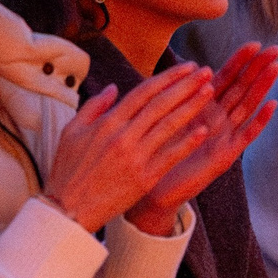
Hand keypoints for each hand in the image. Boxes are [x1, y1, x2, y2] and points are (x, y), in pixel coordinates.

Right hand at [43, 64, 216, 233]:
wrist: (68, 210)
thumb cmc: (67, 170)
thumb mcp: (71, 131)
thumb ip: (94, 106)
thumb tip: (113, 87)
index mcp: (107, 122)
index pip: (144, 92)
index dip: (168, 77)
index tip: (186, 67)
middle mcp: (124, 136)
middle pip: (161, 104)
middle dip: (186, 85)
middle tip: (206, 71)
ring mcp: (136, 158)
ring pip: (169, 126)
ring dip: (192, 106)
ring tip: (209, 91)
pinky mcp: (144, 178)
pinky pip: (170, 156)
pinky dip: (187, 142)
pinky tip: (204, 130)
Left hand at [125, 45, 277, 235]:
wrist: (154, 188)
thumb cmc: (158, 150)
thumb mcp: (166, 115)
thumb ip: (178, 93)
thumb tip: (189, 66)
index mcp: (203, 106)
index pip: (225, 78)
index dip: (239, 61)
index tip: (253, 43)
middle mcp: (218, 119)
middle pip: (242, 88)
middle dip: (258, 68)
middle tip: (275, 49)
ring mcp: (225, 136)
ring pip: (247, 107)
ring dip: (261, 87)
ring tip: (275, 68)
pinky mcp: (226, 155)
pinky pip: (246, 136)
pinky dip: (259, 121)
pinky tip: (271, 105)